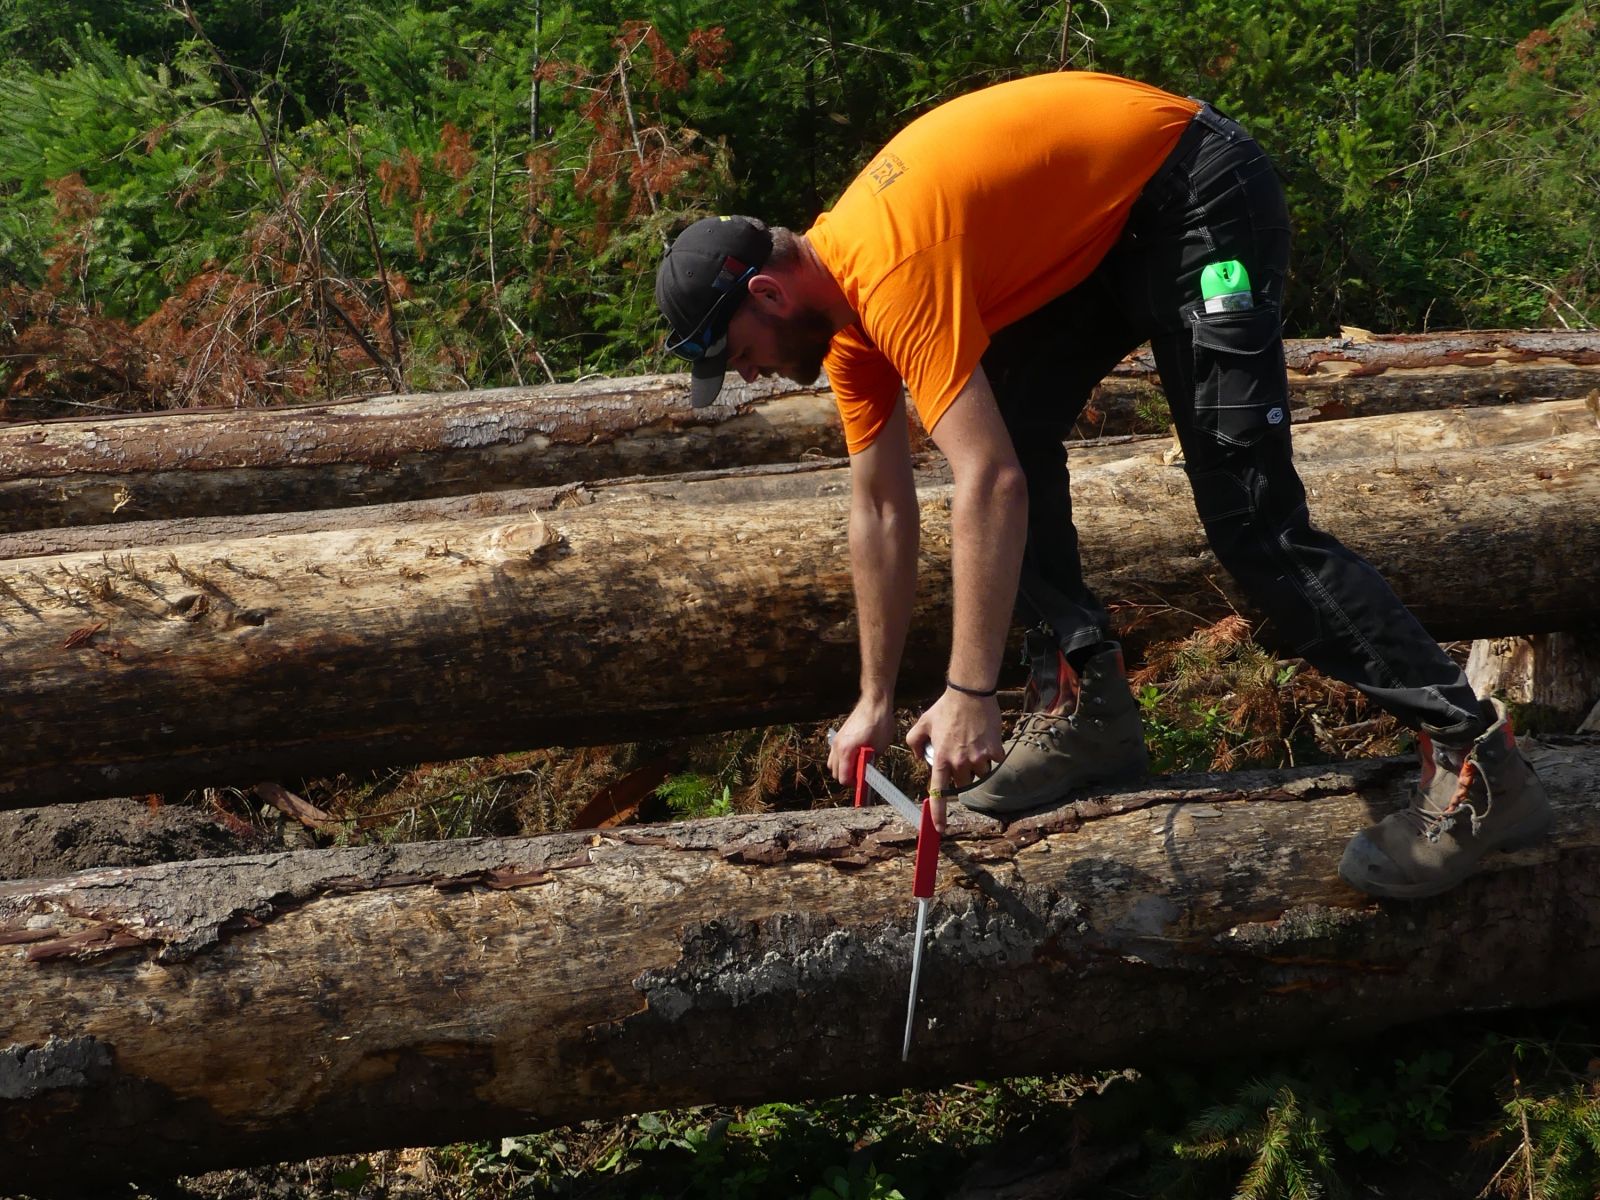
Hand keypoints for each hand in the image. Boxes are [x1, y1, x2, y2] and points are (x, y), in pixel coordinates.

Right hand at [828, 694, 896, 788]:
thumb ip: (870, 763)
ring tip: (859, 765)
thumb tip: (867, 774)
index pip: (843, 778)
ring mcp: (836, 740)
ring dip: (844, 768)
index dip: (854, 784)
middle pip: (835, 773)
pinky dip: (842, 758)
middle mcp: (837, 746)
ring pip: (833, 763)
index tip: (864, 784)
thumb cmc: (879, 723)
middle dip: (848, 777)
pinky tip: (856, 755)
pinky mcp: (839, 735)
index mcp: (846, 751)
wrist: (875, 702)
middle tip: (863, 776)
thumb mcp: (879, 748)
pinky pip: (835, 753)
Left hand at [906, 689, 1003, 832]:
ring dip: (976, 766)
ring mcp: (979, 758)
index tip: (940, 829)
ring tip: (972, 745)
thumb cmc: (944, 708)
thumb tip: (920, 758)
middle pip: (962, 784)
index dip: (939, 814)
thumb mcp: (921, 724)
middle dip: (960, 776)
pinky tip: (985, 740)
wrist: (969, 694)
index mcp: (941, 759)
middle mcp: (960, 763)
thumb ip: (914, 744)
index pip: (939, 793)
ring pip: (979, 774)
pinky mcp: (995, 751)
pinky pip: (994, 762)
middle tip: (958, 756)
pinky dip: (992, 755)